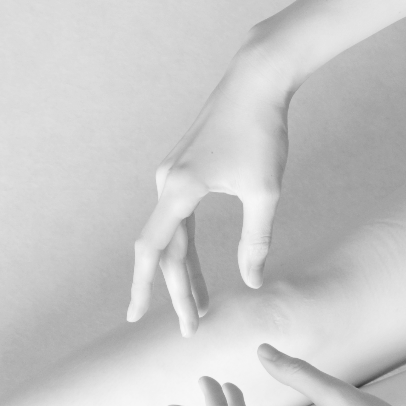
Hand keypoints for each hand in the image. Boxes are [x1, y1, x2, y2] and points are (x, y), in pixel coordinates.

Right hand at [128, 48, 291, 335]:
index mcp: (180, 190)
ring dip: (183, 273)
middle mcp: (166, 183)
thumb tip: (252, 280)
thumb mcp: (265, 192)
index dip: (144, 288)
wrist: (257, 78)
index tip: (139, 318)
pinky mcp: (180, 171)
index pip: (153, 251)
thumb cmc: (263, 132)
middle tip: (190, 326)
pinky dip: (186, 248)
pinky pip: (177, 220)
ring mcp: (170, 176)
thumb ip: (255, 240)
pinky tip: (195, 268)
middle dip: (176, 291)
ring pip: (171, 238)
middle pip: (163, 251)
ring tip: (200, 305)